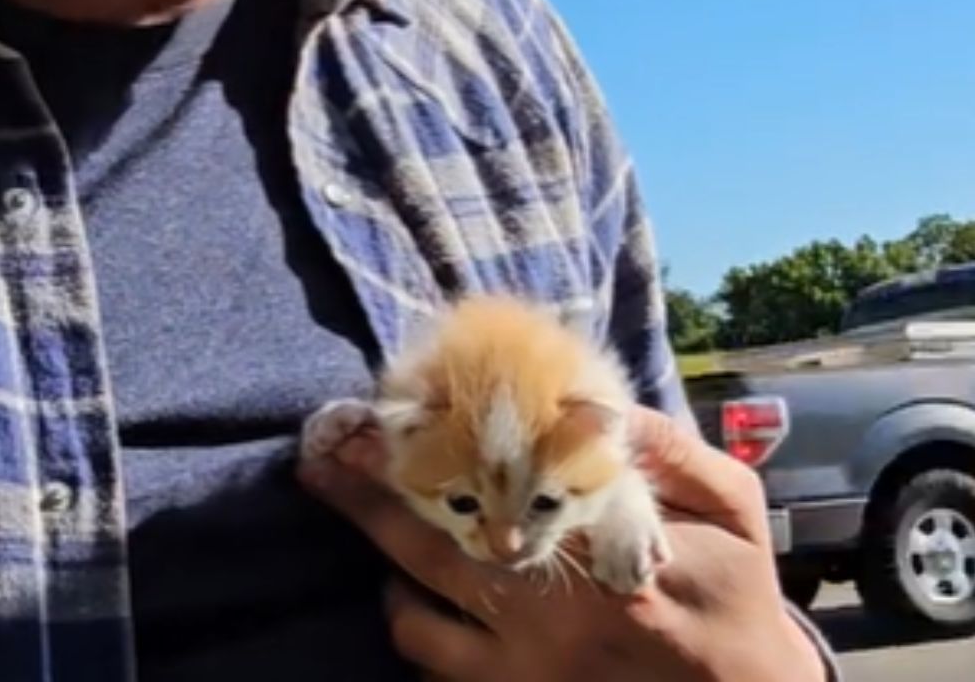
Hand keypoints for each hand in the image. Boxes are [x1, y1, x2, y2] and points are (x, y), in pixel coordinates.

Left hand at [298, 407, 827, 681]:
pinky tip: (413, 605)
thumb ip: (666, 446)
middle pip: (428, 552)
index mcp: (597, 555)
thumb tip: (586, 398)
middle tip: (316, 463)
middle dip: (363, 503)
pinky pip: (438, 678)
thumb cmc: (737, 597)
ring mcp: (526, 677)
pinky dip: (417, 640)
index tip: (368, 424)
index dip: (418, 456)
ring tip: (373, 539)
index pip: (487, 488)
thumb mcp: (729, 505)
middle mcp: (548, 621)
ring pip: (417, 627)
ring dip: (386, 578)